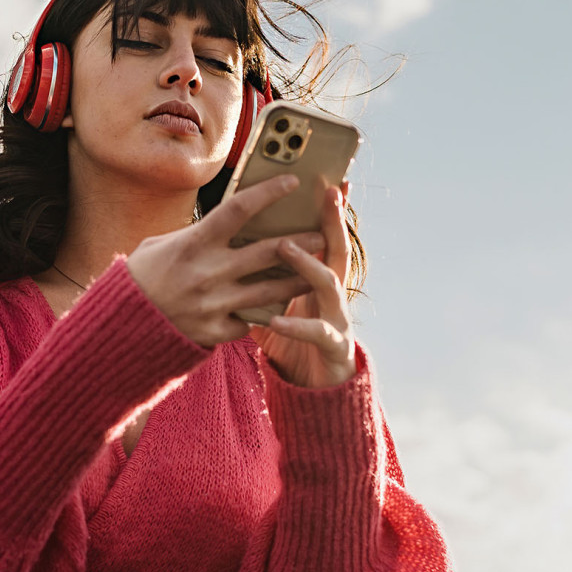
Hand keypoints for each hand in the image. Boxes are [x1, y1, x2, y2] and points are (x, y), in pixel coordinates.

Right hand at [126, 174, 320, 346]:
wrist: (120, 328)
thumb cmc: (141, 278)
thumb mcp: (161, 245)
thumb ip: (198, 234)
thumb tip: (230, 221)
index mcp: (193, 244)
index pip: (238, 209)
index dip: (268, 192)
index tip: (292, 182)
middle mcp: (207, 273)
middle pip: (268, 252)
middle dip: (301, 242)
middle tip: (322, 234)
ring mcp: (214, 305)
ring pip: (271, 290)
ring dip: (298, 279)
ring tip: (318, 271)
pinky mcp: (215, 331)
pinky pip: (249, 320)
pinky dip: (264, 313)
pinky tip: (281, 307)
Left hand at [250, 184, 355, 388]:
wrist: (314, 391)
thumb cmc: (290, 342)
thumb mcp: (277, 303)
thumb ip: (263, 275)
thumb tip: (233, 244)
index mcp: (318, 278)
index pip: (324, 236)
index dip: (330, 210)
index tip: (332, 180)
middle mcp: (333, 294)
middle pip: (336, 250)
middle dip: (333, 221)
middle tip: (326, 194)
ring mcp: (338, 319)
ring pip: (330, 285)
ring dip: (308, 264)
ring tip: (286, 247)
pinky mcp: (335, 348)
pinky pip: (317, 334)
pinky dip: (296, 326)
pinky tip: (274, 320)